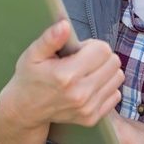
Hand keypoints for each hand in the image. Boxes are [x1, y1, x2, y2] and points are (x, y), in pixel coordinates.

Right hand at [0, 19, 124, 130]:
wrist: (26, 110)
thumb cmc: (29, 77)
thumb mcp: (33, 54)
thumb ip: (50, 39)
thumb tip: (65, 25)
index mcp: (66, 75)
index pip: (102, 50)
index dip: (92, 45)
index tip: (79, 49)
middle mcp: (80, 93)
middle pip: (113, 62)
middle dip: (101, 56)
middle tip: (83, 60)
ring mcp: (88, 108)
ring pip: (118, 77)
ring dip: (106, 71)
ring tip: (87, 72)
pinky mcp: (92, 118)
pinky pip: (116, 94)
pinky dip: (106, 87)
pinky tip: (89, 85)